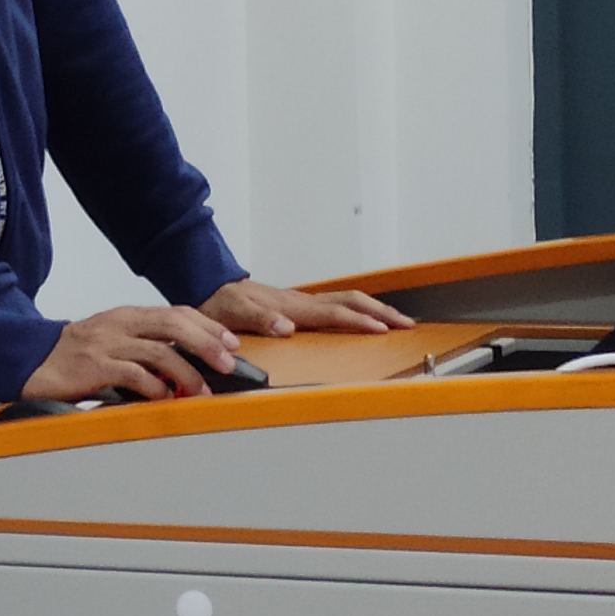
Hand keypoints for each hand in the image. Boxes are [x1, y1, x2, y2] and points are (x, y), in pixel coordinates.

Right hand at [21, 305, 240, 403]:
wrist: (30, 360)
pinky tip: (163, 397)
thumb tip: (186, 363)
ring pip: (159, 351)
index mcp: (128, 316)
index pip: (177, 313)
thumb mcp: (113, 341)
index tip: (231, 342)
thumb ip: (145, 346)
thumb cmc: (76, 356)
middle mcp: (120, 325)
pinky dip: (154, 387)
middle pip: (174, 325)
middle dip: (206, 344)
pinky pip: (133, 374)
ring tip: (200, 391)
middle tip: (227, 363)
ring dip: (186, 373)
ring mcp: (107, 344)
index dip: (207, 327)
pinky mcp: (94, 367)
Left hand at [202, 274, 412, 336]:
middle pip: (351, 301)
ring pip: (347, 301)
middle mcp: (300, 302)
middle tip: (407, 324)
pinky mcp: (298, 305)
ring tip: (397, 322)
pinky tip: (365, 320)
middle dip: (381, 312)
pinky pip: (336, 305)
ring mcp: (301, 302)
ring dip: (374, 309)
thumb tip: (287, 327)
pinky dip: (358, 311)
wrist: (208, 285)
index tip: (383, 330)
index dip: (359, 322)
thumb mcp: (232, 313)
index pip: (333, 314)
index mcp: (290, 306)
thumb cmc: (219, 302)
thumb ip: (258, 320)